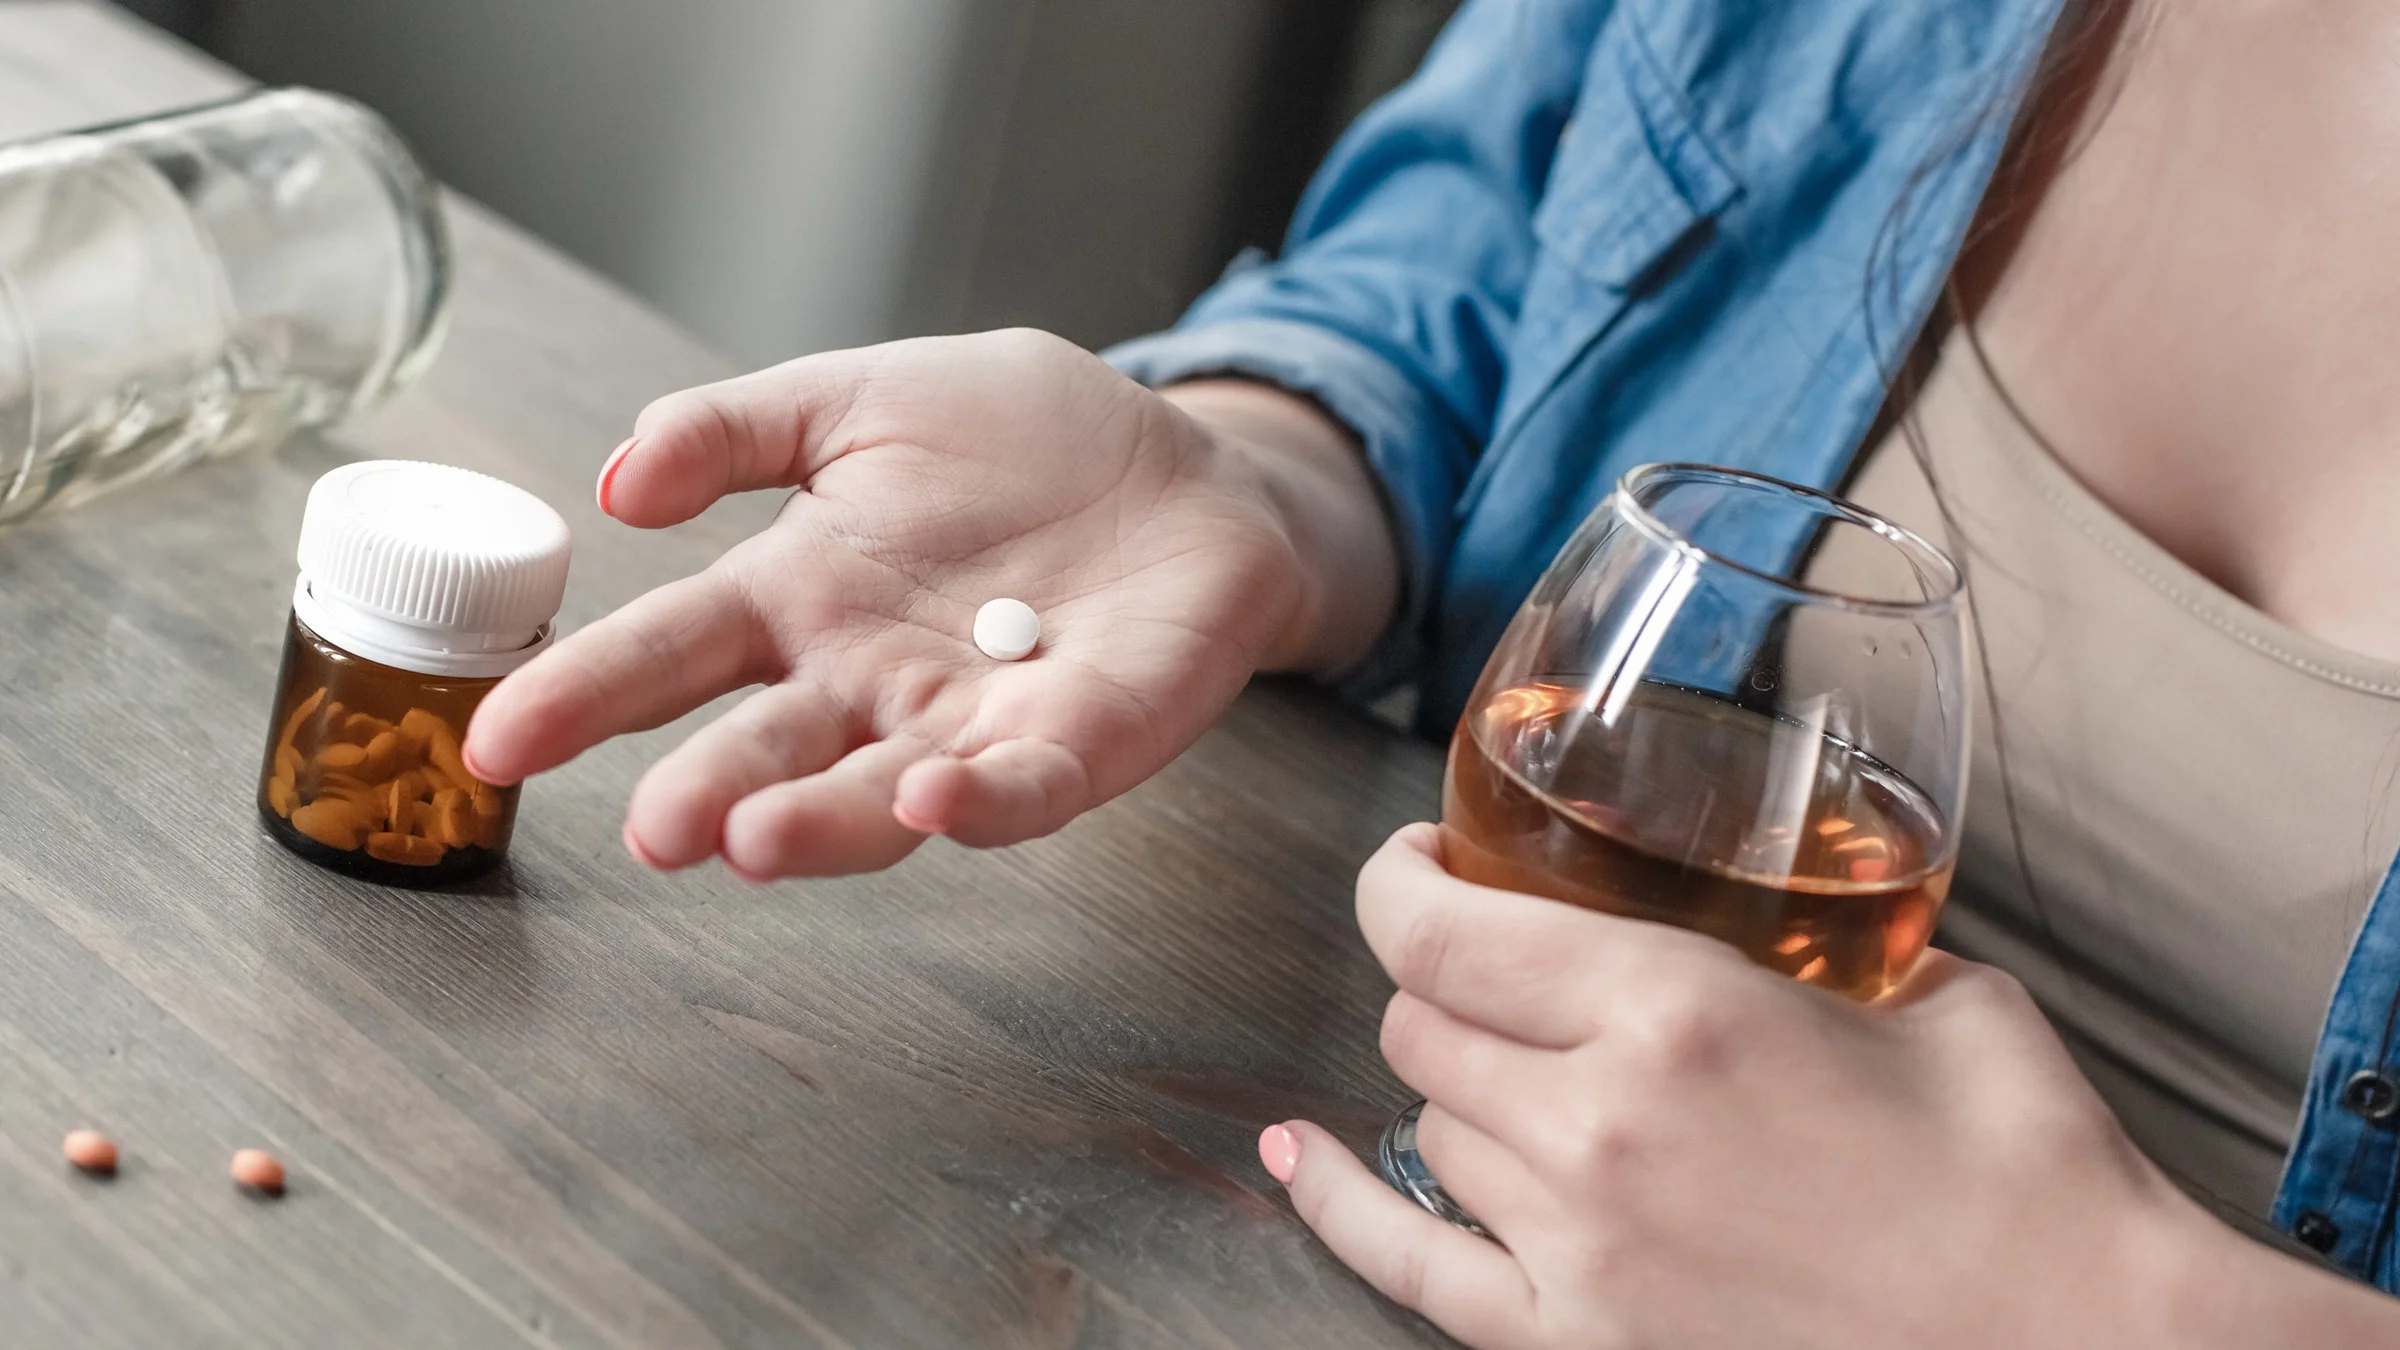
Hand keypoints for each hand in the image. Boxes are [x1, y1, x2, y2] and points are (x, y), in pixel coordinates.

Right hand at [462, 329, 1381, 876]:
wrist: (1183, 466)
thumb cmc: (1023, 440)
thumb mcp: (860, 400)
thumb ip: (734, 430)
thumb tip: (617, 483)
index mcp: (805, 599)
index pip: (674, 651)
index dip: (586, 696)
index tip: (496, 741)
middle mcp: (872, 682)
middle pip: (770, 747)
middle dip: (708, 792)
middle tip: (651, 831)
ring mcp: (972, 722)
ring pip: (882, 791)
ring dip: (822, 824)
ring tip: (753, 842)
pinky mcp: (1080, 740)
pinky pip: (1025, 786)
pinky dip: (982, 799)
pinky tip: (937, 794)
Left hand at [1260, 824, 2221, 1349]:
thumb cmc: (2029, 1178)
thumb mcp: (1934, 997)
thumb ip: (1826, 947)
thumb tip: (1795, 927)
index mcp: (1669, 1011)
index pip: (1434, 926)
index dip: (1402, 877)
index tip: (1424, 860)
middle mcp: (1593, 1127)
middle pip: (1420, 1025)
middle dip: (1447, 982)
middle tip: (1499, 966)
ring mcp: (1577, 1250)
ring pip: (1424, 1130)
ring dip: (1459, 1089)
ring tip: (1521, 1071)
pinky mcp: (1580, 1347)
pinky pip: (1407, 1270)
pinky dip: (1339, 1208)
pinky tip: (1296, 1159)